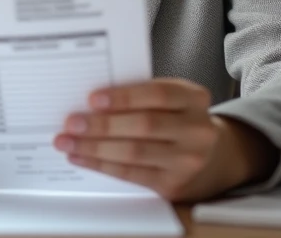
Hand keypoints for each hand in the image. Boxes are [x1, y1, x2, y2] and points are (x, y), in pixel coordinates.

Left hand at [53, 79, 277, 201]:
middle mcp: (197, 130)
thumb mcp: (174, 100)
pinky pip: (131, 174)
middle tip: (72, 121)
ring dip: (94, 147)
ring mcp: (188, 160)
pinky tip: (81, 156)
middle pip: (144, 126)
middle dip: (102, 125)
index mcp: (195, 99)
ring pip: (134, 152)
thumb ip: (143, 95)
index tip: (93, 98)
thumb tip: (92, 100)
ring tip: (67, 141)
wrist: (214, 158)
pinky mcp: (174, 185)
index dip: (124, 97)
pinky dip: (102, 164)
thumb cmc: (179, 120)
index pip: (158, 94)